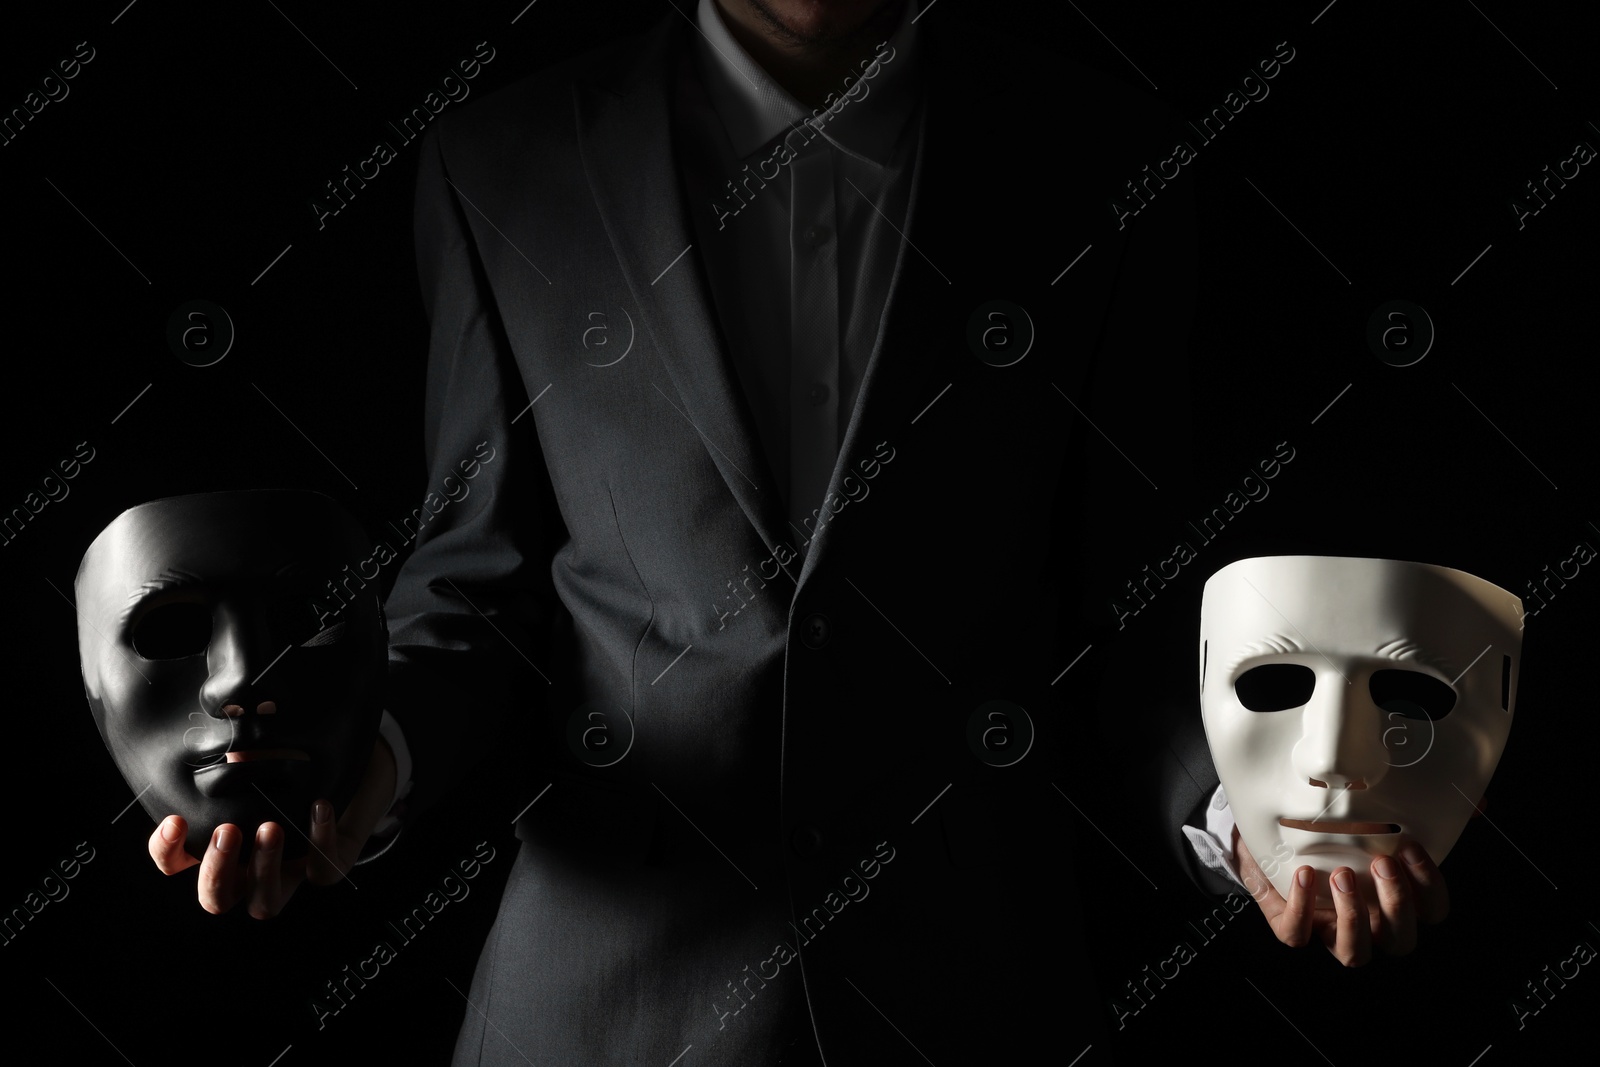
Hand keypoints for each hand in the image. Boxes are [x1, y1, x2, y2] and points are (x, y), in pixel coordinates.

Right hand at [147, 737, 396, 918]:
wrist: (354, 764)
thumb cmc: (294, 757)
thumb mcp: (260, 746)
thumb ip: (236, 742)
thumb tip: (226, 710)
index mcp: (221, 842)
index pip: (176, 862)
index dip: (167, 850)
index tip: (175, 820)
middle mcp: (250, 866)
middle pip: (216, 898)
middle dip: (217, 870)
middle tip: (228, 830)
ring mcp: (290, 872)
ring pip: (265, 904)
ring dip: (264, 870)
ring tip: (271, 827)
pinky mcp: (330, 866)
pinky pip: (323, 872)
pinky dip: (321, 840)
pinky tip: (319, 806)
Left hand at [1234, 825, 1449, 966]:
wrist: (1270, 833)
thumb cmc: (1332, 832)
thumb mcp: (1376, 816)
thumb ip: (1426, 810)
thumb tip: (1476, 802)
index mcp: (1394, 900)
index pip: (1432, 912)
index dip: (1429, 886)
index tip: (1411, 846)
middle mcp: (1368, 923)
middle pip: (1400, 940)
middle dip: (1396, 904)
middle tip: (1381, 863)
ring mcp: (1329, 929)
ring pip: (1354, 952)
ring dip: (1353, 917)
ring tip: (1342, 873)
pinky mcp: (1291, 925)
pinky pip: (1298, 935)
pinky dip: (1302, 909)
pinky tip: (1305, 875)